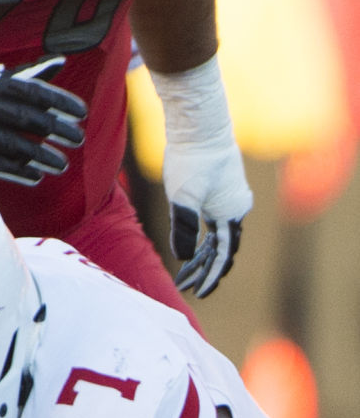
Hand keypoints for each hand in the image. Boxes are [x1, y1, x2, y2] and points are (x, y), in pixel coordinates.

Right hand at [0, 59, 85, 183]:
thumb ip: (28, 74)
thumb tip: (62, 62)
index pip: (36, 92)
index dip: (61, 103)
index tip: (81, 114)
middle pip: (29, 120)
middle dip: (58, 131)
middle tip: (79, 140)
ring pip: (16, 146)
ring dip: (42, 157)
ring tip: (61, 165)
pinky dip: (18, 172)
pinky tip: (36, 177)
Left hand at [163, 132, 251, 297]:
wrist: (199, 124)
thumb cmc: (191, 160)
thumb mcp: (182, 199)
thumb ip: (184, 230)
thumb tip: (185, 258)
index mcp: (231, 213)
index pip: (223, 255)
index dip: (211, 276)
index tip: (200, 293)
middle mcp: (236, 208)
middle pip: (221, 248)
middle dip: (204, 269)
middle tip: (186, 287)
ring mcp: (229, 198)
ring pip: (217, 235)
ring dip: (201, 255)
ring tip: (184, 273)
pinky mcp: (220, 189)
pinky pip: (214, 222)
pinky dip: (202, 236)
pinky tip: (189, 247)